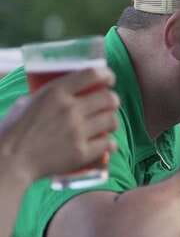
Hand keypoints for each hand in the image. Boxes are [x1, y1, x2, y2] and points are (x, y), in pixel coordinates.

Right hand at [0, 68, 117, 181]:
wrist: (8, 162)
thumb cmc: (12, 131)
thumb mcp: (27, 102)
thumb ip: (48, 95)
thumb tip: (65, 90)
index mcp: (56, 92)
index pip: (93, 74)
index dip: (107, 75)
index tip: (109, 79)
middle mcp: (70, 109)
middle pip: (109, 98)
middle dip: (112, 100)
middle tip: (109, 104)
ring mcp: (77, 131)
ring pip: (112, 120)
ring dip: (111, 121)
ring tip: (106, 124)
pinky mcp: (81, 152)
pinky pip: (108, 144)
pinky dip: (109, 143)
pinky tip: (106, 143)